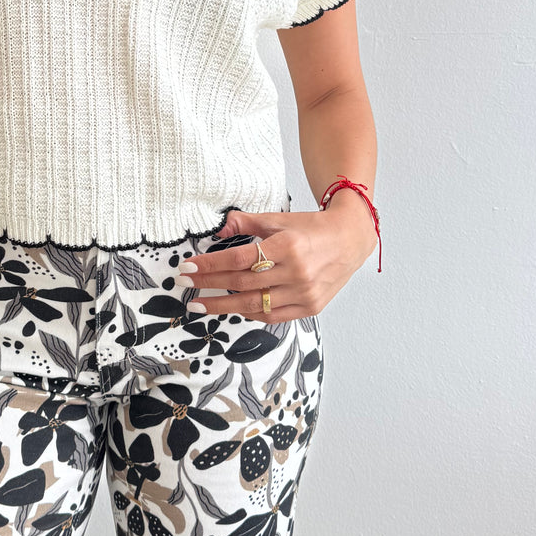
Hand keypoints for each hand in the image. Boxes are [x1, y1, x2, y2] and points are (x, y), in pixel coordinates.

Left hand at [179, 201, 376, 322]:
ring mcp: (304, 293)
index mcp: (287, 245)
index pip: (239, 259)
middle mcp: (297, 272)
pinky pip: (272, 316)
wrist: (350, 240)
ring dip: (222, 306)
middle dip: (209, 285)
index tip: (187, 267)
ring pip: (254, 304)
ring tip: (199, 304)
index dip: (210, 264)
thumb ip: (247, 222)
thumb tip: (218, 228)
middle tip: (185, 285)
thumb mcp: (279, 219)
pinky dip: (249, 313)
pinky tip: (231, 308)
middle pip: (242, 283)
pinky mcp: (311, 307)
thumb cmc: (311, 228)